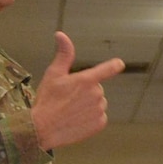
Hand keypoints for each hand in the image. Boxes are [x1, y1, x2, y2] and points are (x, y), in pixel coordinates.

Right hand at [30, 32, 123, 151]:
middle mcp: (96, 94)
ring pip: (98, 103)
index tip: (119, 63)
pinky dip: (91, 118)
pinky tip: (77, 119)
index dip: (113, 66)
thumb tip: (61, 35)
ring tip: (71, 110)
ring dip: (88, 105)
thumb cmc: (47, 100)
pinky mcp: (99, 124)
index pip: (106, 70)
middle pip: (96, 88)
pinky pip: (99, 117)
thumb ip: (64, 54)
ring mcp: (99, 110)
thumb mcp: (53, 74)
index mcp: (86, 80)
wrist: (43, 128)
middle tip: (68, 98)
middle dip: (85, 91)